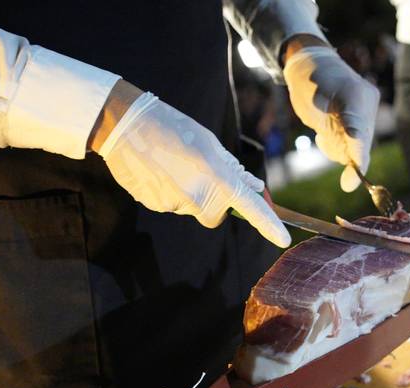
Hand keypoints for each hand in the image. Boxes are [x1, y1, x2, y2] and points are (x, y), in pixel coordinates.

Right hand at [93, 86, 289, 247]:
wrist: (126, 124)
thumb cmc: (173, 127)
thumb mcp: (210, 143)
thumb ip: (233, 169)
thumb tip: (255, 187)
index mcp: (217, 176)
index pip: (250, 207)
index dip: (269, 225)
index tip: (283, 240)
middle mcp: (198, 196)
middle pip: (216, 215)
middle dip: (215, 202)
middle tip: (201, 174)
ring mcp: (175, 204)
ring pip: (192, 209)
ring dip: (189, 193)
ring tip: (173, 166)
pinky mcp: (155, 206)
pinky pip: (171, 205)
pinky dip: (169, 192)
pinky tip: (159, 171)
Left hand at [283, 40, 379, 192]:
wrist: (314, 64)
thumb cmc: (309, 82)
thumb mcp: (312, 106)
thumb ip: (331, 136)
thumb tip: (347, 170)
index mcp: (355, 96)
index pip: (358, 135)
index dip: (355, 161)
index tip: (349, 184)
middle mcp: (367, 103)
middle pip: (361, 144)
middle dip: (342, 150)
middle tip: (322, 135)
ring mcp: (368, 110)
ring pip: (356, 147)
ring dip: (339, 146)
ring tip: (324, 128)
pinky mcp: (364, 117)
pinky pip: (353, 142)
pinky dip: (339, 143)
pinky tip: (328, 129)